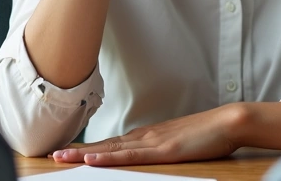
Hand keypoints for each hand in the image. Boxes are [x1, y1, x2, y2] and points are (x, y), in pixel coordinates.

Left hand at [51, 105, 241, 165]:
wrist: (229, 122)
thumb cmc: (207, 134)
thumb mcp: (178, 143)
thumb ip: (160, 148)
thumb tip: (147, 154)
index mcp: (147, 136)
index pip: (111, 144)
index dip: (88, 149)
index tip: (67, 152)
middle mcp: (145, 136)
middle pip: (105, 145)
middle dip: (77, 151)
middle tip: (52, 155)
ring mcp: (152, 142)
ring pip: (111, 150)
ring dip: (84, 154)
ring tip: (61, 157)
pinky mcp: (163, 150)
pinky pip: (130, 155)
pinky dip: (109, 158)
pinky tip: (93, 160)